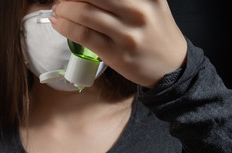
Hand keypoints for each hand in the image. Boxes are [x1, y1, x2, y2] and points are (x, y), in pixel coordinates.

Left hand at [50, 0, 186, 86]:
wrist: (172, 67)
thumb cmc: (156, 33)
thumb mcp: (151, 4)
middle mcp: (138, 10)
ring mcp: (127, 34)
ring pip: (84, 13)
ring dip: (64, 8)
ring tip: (59, 9)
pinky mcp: (117, 53)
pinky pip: (84, 35)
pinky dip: (65, 26)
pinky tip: (59, 22)